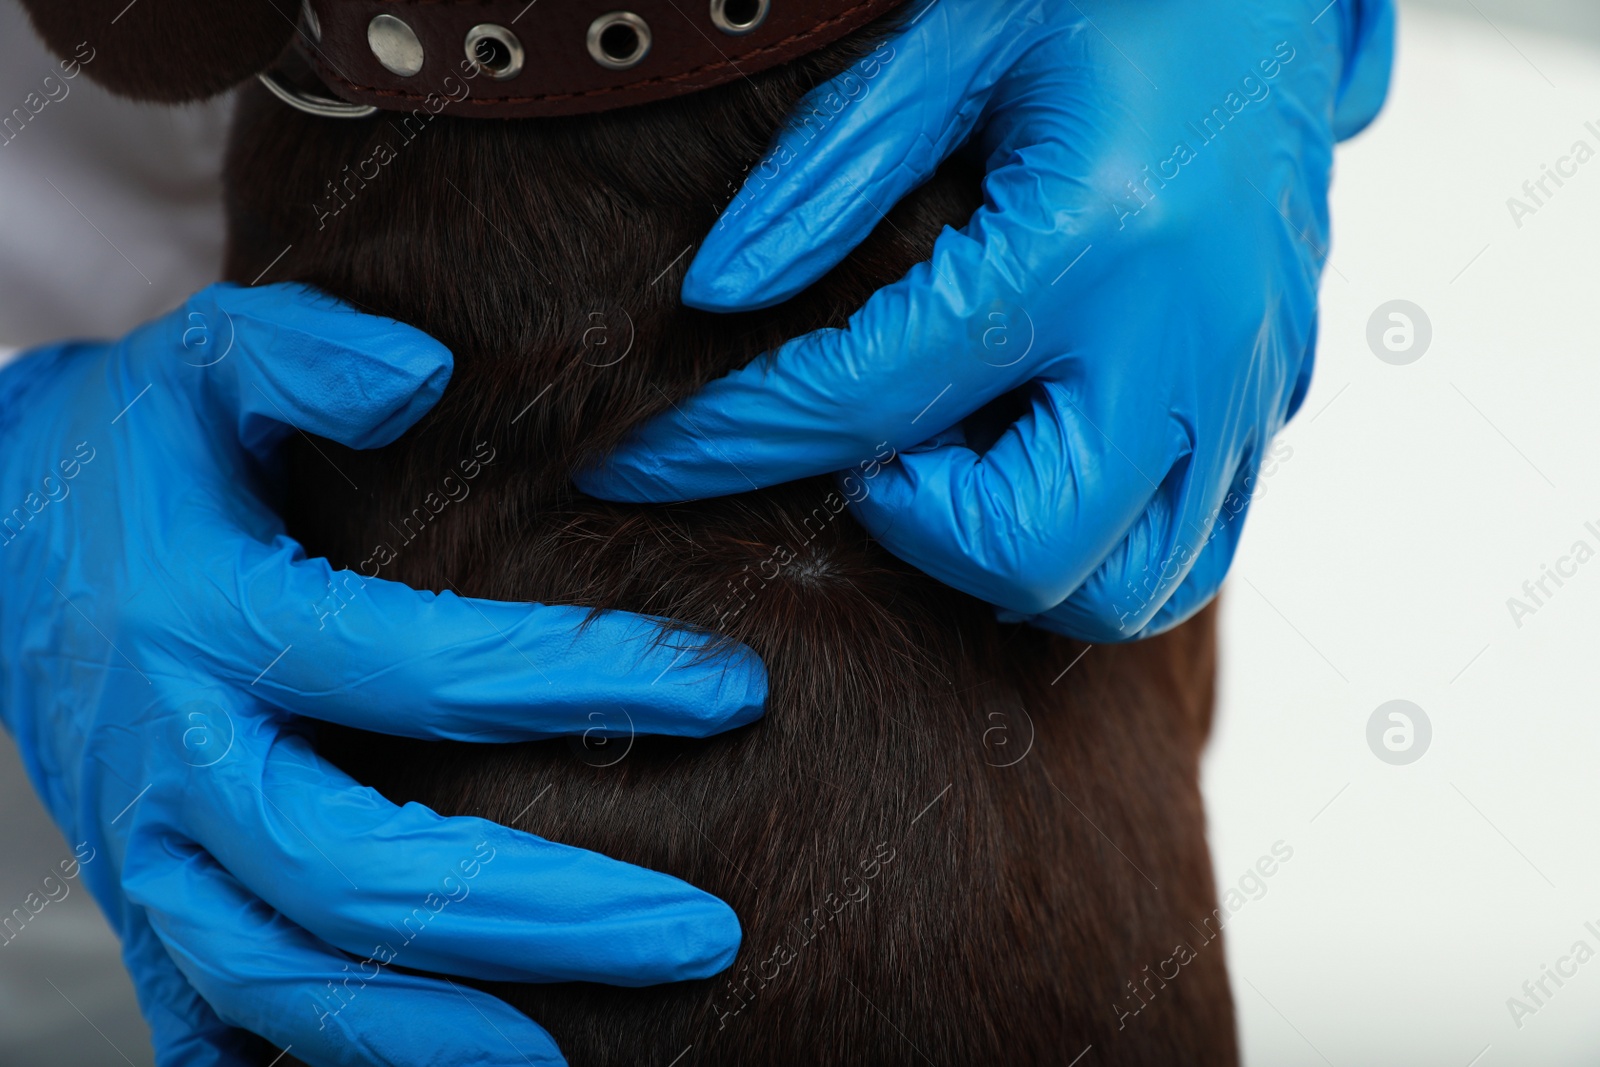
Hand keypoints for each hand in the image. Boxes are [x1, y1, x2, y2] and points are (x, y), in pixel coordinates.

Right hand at [0, 284, 765, 1066]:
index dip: (582, 679)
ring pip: (286, 975)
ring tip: (581, 1055)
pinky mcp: (134, 898)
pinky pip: (217, 1011)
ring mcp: (143, 848)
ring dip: (436, 1032)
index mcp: (206, 616)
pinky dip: (320, 1060)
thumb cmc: (139, 448)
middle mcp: (173, 754)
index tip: (730, 688)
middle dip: (543, 914)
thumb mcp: (208, 362)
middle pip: (361, 869)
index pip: (420, 667)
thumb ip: (307, 353)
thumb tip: (428, 372)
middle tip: (703, 931)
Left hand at [575, 0, 1394, 640]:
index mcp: (1095, 238)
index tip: (635, 466)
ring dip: (1002, 561)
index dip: (728, 446)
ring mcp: (1246, 384)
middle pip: (1023, 549)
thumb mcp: (956, 31)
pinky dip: (1092, 552)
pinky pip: (1189, 554)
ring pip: (1122, 587)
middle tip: (855, 450)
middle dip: (902, 528)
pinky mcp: (1276, 401)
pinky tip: (1029, 466)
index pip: (869, 401)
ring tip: (945, 466)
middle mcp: (1185, 339)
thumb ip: (830, 170)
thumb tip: (717, 294)